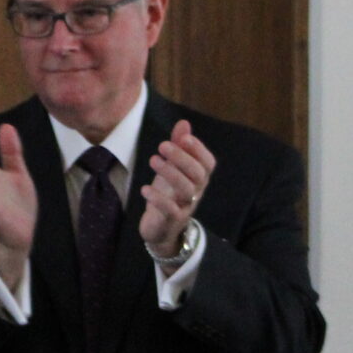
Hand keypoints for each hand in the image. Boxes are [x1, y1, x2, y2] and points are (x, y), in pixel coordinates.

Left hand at [139, 118, 214, 258]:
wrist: (162, 229)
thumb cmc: (169, 194)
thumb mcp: (172, 169)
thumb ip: (179, 147)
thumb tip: (184, 123)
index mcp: (199, 178)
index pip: (207, 162)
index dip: (198, 149)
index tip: (183, 137)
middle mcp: (197, 192)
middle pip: (198, 174)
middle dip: (182, 158)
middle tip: (162, 146)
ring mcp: (186, 207)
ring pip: (187, 190)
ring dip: (170, 173)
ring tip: (153, 160)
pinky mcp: (171, 220)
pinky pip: (170, 210)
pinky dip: (158, 199)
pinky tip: (145, 188)